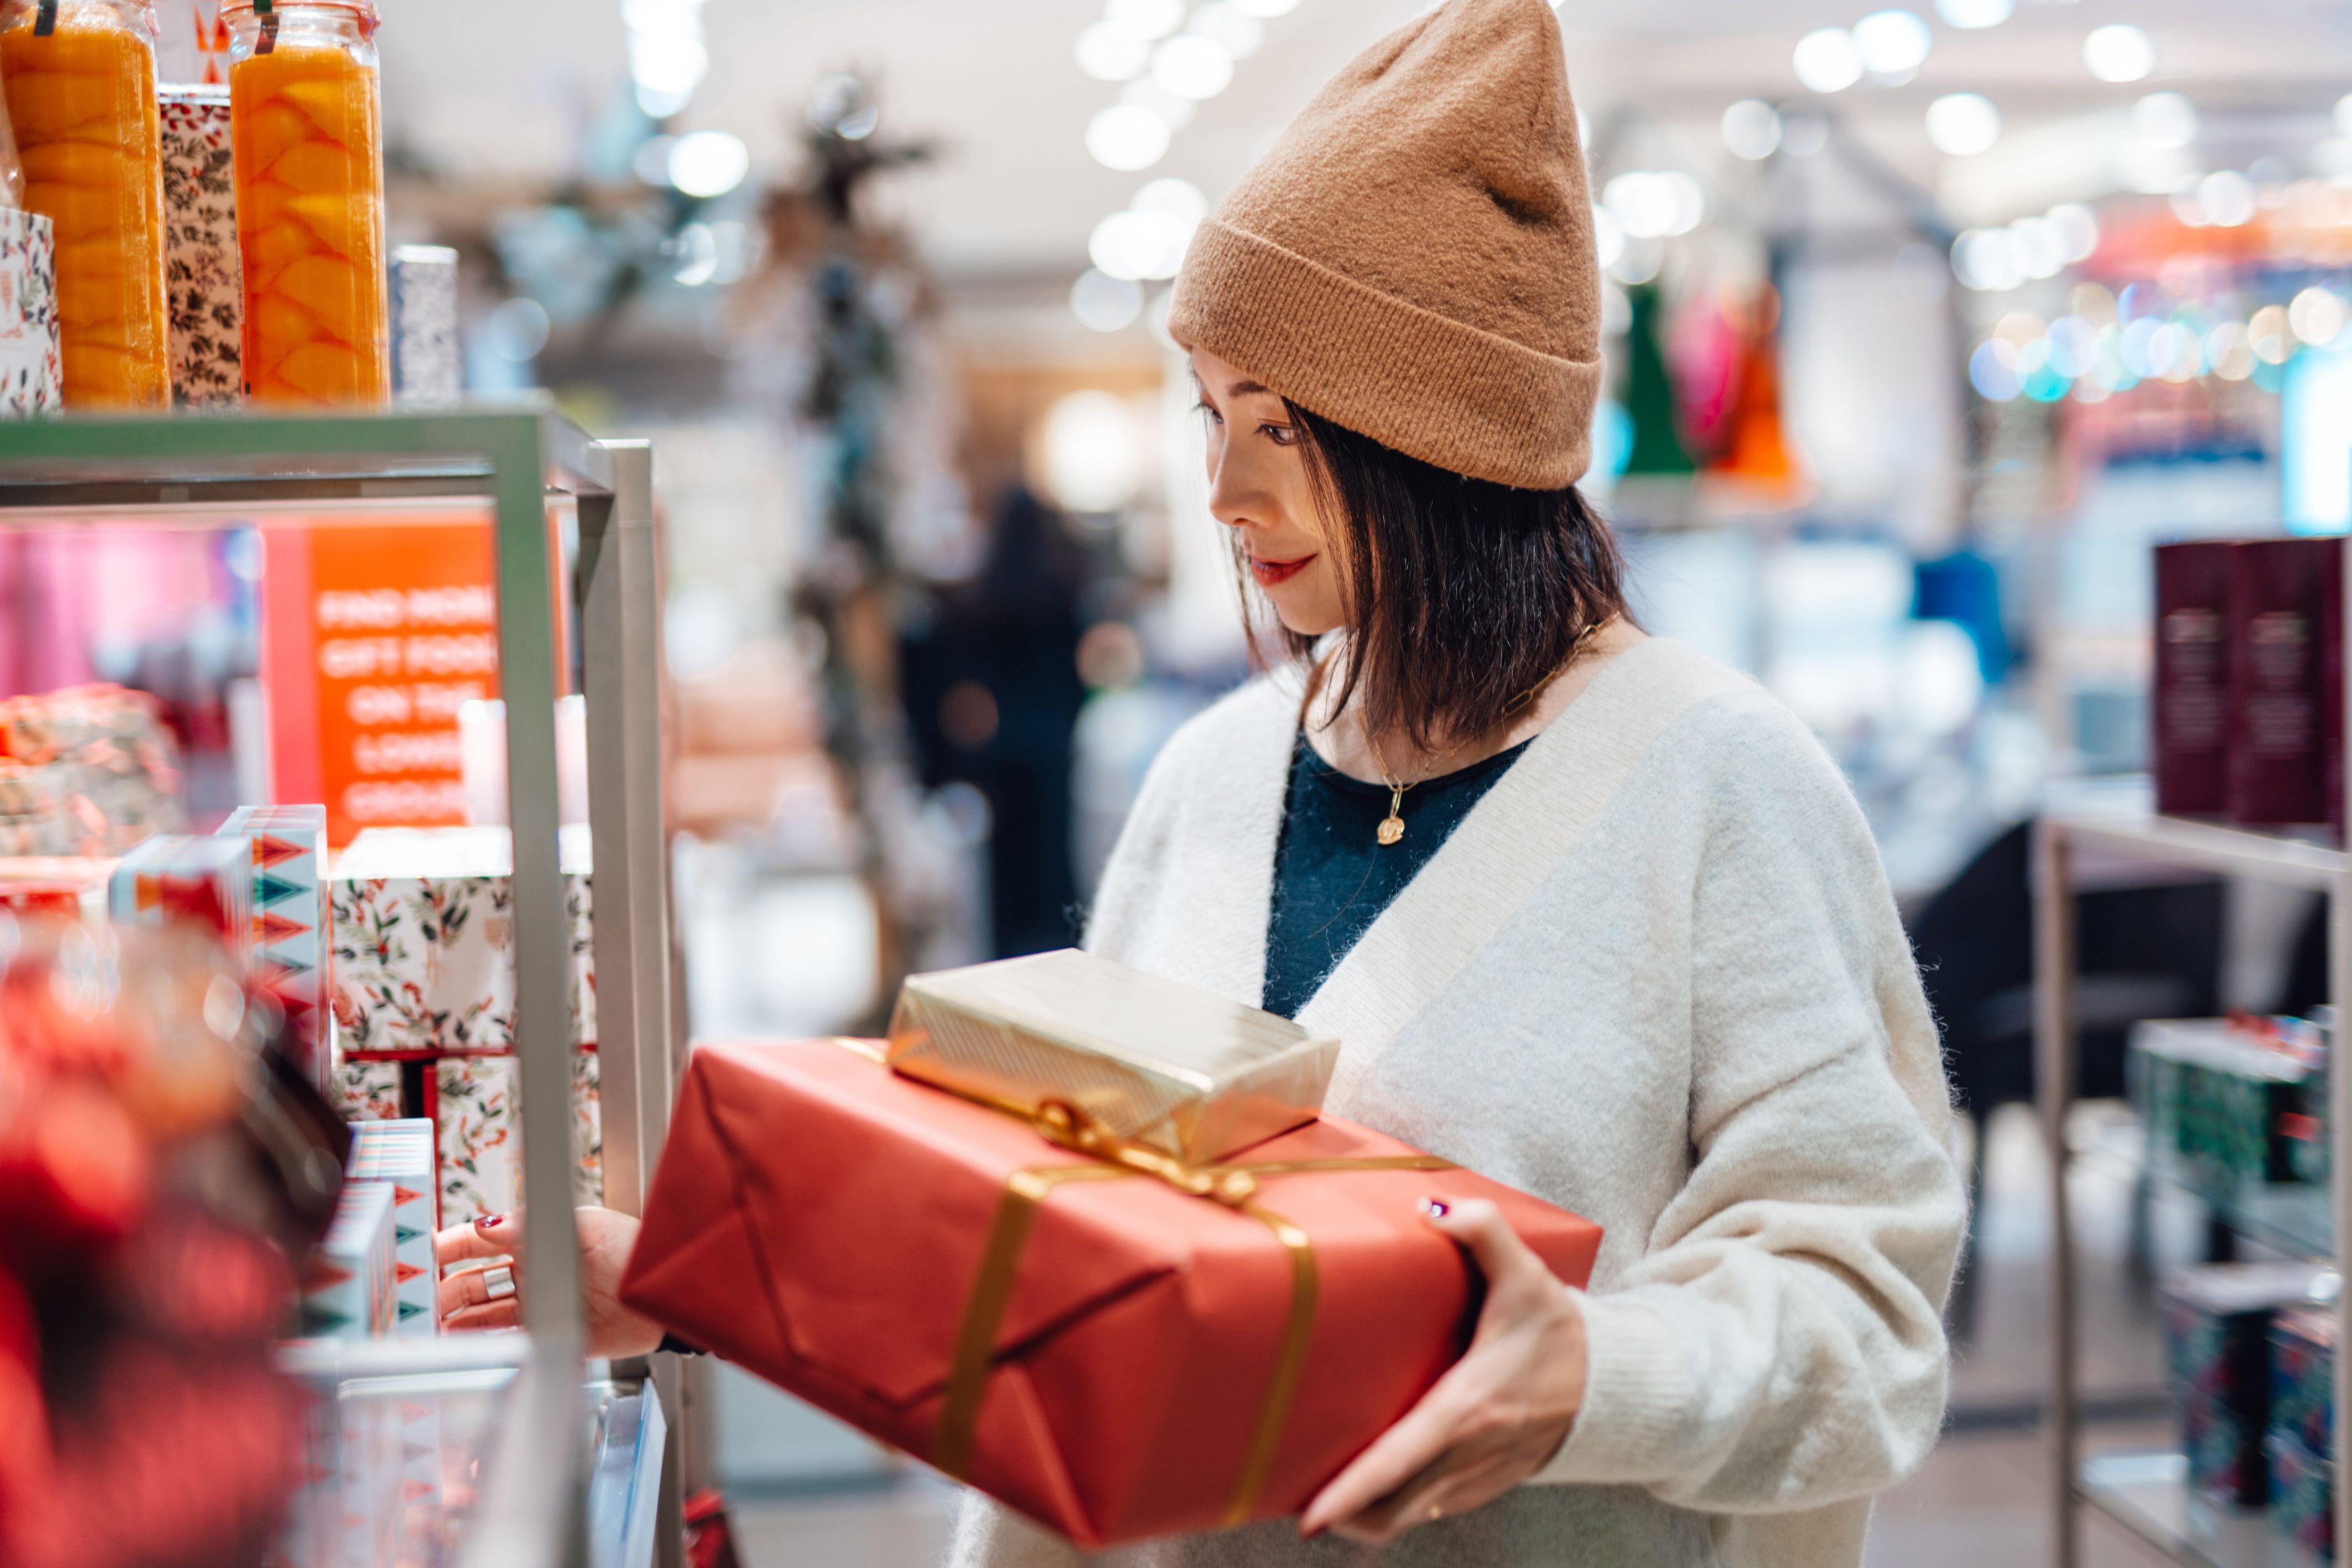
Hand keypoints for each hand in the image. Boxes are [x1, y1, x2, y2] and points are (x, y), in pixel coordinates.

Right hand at [433, 1206, 664, 1359]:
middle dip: (443, 1292)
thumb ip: (530, 1226)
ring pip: (484, 1317)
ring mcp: (540, 1307)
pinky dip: (484, 1349)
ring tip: (427, 1333)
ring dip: (456, 1324)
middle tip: (417, 1305)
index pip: (480, 1242)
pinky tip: (462, 1352)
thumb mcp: (582, 1226)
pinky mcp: (553, 1338)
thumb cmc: (631, 1248)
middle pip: (474, 1283)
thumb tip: (485, 1224)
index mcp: (537, 1240)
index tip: (421, 1255)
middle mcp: (533, 1274)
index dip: (450, 1247)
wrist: (665, 1291)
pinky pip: (509, 1345)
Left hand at [1298, 1198, 1586, 1543]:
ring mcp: (1478, 1477)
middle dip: (1342, 1515)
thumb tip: (1431, 1207)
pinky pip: (1429, 1510)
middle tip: (1295, 1499)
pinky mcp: (1484, 1485)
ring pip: (1407, 1517)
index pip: (1398, 1462)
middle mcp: (1468, 1453)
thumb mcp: (1527, 1274)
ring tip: (1324, 1501)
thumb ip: (1483, 1231)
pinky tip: (1371, 1491)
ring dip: (1364, 1518)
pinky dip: (1395, 1509)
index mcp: (1468, 1408)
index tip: (1311, 1515)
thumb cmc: (1562, 1332)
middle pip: (1391, 1507)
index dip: (1351, 1493)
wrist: (1615, 1386)